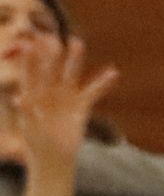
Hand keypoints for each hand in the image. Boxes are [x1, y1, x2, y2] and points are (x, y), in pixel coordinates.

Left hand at [10, 37, 114, 171]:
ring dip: (74, 60)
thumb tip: (17, 97)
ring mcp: (65, 98)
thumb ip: (26, 113)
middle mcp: (48, 93)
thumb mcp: (30, 130)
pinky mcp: (81, 108)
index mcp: (32, 96)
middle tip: (56, 35)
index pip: (30, 73)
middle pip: (51, 69)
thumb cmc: (37, 146)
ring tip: (78, 42)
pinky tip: (113, 73)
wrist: (53, 160)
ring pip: (70, 75)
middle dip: (53, 53)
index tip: (31, 43)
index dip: (30, 59)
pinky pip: (93, 92)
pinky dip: (103, 83)